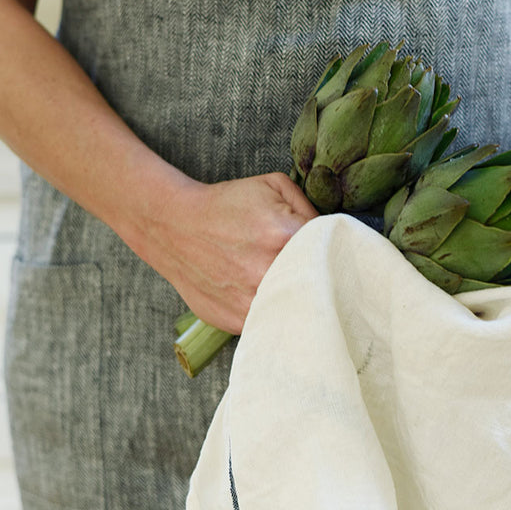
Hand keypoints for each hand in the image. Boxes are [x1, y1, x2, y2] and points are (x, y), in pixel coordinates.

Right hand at [140, 171, 318, 333]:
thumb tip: (335, 234)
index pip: (334, 250)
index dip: (337, 250)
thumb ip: (310, 207)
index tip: (334, 251)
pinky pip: (271, 323)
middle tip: (323, 274)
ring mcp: (251, 301)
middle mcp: (269, 272)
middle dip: (325, 279)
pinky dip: (276, 314)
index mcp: (284, 235)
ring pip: (298, 311)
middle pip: (321, 285)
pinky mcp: (237, 321)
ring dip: (301, 302)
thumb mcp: (273, 186)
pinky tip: (272, 300)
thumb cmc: (226, 206)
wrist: (174, 227)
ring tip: (297, 289)